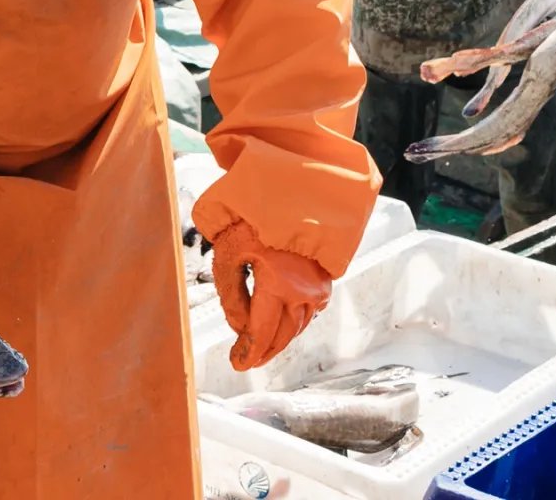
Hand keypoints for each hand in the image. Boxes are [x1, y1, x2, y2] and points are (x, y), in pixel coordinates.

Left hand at [209, 221, 332, 370]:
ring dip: (280, 339)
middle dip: (264, 351)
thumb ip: (232, 297)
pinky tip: (282, 322)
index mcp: (279, 285)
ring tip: (263, 345)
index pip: (262, 333)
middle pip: (283, 336)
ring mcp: (319, 287)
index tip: (237, 363)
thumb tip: (240, 327)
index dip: (248, 353)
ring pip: (299, 326)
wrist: (295, 192)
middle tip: (247, 360)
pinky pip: (311, 311)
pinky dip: (295, 322)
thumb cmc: (255, 219)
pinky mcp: (325, 280)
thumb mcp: (230, 256)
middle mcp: (304, 291)